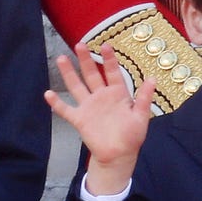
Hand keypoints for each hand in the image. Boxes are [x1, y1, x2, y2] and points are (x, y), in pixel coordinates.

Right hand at [44, 43, 156, 194]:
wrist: (118, 156)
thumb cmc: (132, 136)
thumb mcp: (141, 116)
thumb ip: (145, 98)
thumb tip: (153, 79)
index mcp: (117, 93)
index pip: (113, 72)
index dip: (109, 59)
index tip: (105, 45)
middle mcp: (101, 96)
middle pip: (92, 74)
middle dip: (85, 59)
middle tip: (79, 44)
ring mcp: (89, 107)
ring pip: (77, 86)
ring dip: (69, 73)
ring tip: (61, 59)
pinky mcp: (80, 119)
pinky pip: (66, 110)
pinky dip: (57, 103)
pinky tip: (48, 94)